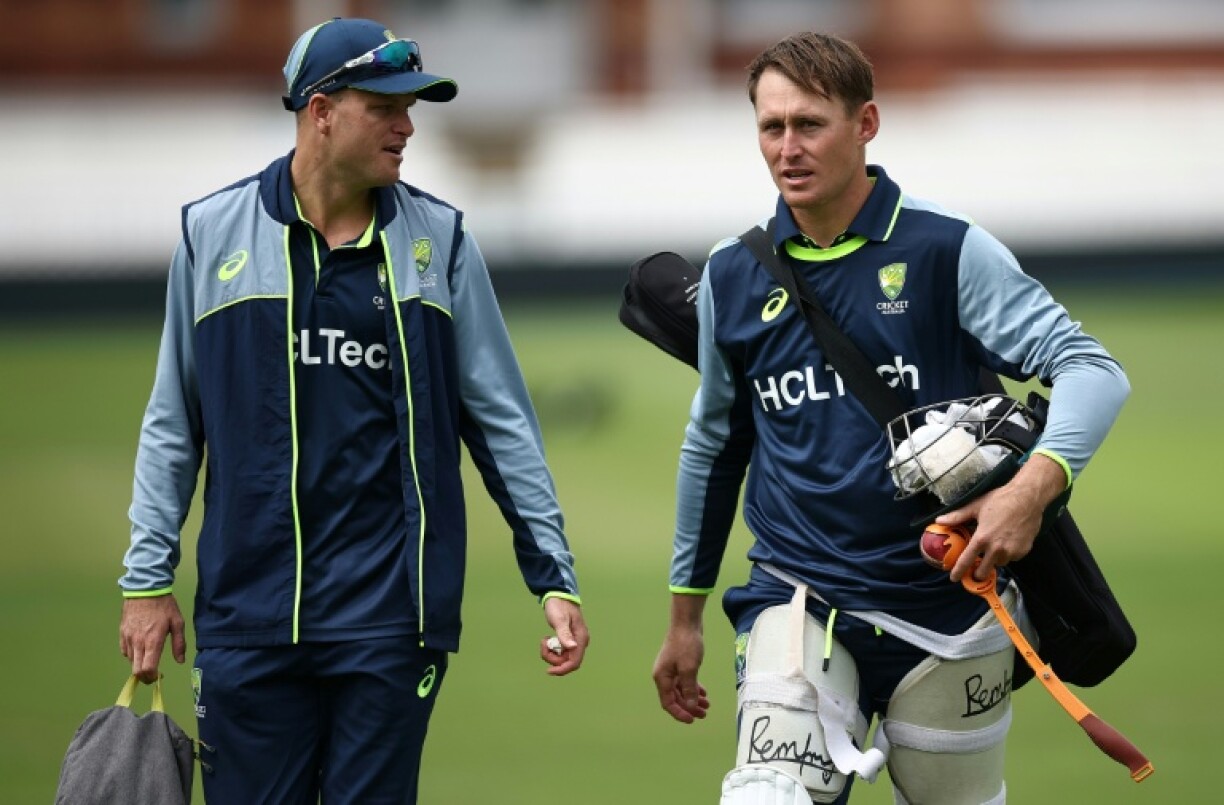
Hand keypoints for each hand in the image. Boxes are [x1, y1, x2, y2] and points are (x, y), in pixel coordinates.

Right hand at [119, 595, 185, 682]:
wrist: (145, 589)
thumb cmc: (164, 606)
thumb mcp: (178, 622)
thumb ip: (179, 644)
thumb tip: (180, 661)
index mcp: (153, 641)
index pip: (147, 669)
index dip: (152, 677)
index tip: (159, 676)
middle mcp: (138, 643)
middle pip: (136, 670)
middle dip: (144, 676)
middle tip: (153, 674)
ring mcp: (128, 638)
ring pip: (131, 661)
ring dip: (139, 664)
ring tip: (149, 658)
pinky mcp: (122, 633)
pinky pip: (125, 651)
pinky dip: (132, 654)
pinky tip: (140, 648)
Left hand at [540, 597, 588, 675]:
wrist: (558, 595)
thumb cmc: (559, 606)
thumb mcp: (559, 619)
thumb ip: (565, 634)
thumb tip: (573, 647)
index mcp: (580, 638)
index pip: (574, 662)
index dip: (562, 669)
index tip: (548, 671)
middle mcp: (580, 642)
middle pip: (567, 662)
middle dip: (553, 658)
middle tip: (544, 644)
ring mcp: (574, 642)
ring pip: (563, 658)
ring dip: (551, 653)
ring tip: (545, 640)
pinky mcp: (568, 641)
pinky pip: (560, 652)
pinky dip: (552, 649)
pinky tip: (547, 639)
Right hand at [652, 627, 708, 723]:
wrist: (687, 623)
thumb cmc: (686, 644)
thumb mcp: (689, 669)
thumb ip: (689, 689)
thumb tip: (689, 707)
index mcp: (662, 677)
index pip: (668, 702)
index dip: (679, 713)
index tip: (692, 720)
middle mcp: (664, 675)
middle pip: (675, 698)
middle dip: (689, 707)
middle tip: (703, 715)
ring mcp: (671, 670)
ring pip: (681, 690)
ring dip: (693, 699)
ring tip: (706, 706)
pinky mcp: (679, 664)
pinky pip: (685, 682)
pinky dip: (693, 688)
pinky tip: (704, 693)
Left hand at [938, 453, 1066, 582]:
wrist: (1028, 498)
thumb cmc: (1000, 500)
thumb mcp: (976, 507)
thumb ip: (957, 517)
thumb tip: (939, 520)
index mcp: (982, 538)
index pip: (966, 560)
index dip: (959, 572)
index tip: (954, 578)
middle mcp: (997, 549)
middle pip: (984, 571)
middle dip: (977, 573)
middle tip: (975, 569)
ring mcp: (1012, 551)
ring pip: (999, 563)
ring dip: (994, 560)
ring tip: (994, 546)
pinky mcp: (1023, 551)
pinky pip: (1012, 558)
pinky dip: (1008, 554)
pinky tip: (1008, 541)